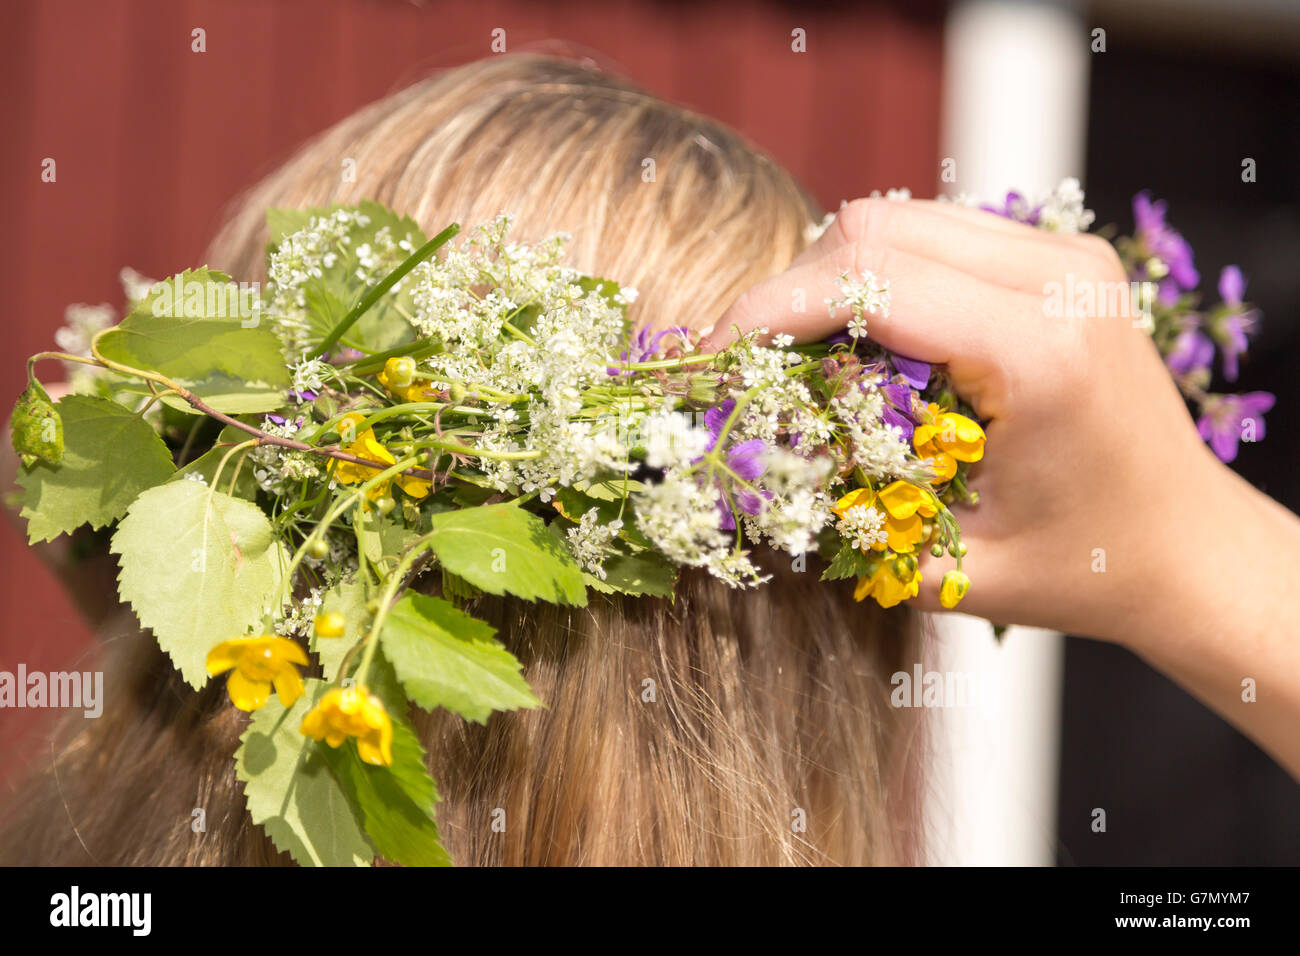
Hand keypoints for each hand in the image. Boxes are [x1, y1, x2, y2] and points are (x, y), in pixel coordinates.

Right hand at [711, 197, 1236, 640]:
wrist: (1188, 544)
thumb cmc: (1089, 566)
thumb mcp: (957, 566)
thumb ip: (849, 515)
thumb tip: (744, 466)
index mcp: (1041, 350)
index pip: (868, 281)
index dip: (769, 309)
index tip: (714, 358)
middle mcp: (1058, 278)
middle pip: (871, 229)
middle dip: (788, 292)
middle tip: (748, 366)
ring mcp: (1063, 256)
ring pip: (895, 219)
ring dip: (828, 281)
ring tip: (799, 357)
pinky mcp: (1056, 257)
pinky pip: (933, 234)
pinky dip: (876, 279)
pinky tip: (862, 343)